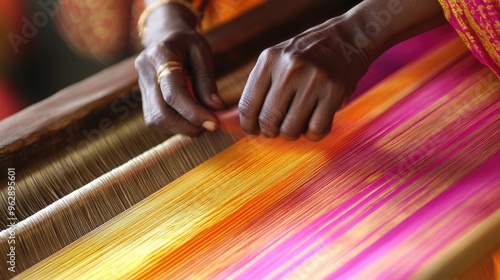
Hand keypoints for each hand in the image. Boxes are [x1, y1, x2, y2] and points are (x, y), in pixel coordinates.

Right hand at [135, 4, 223, 135]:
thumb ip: (206, 81)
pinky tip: (189, 117)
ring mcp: (140, 85)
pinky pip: (155, 119)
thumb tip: (215, 108)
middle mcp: (145, 71)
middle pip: (160, 113)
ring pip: (155, 120)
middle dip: (187, 126)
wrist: (164, 35)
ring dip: (181, 128)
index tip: (214, 123)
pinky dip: (175, 125)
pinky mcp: (142, 97)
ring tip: (201, 121)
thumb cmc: (187, 42)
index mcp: (160, 55)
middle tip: (209, 126)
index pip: (173, 92)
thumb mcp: (202, 53)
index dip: (193, 112)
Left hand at [239, 18, 369, 140]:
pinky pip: (316, 130)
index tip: (254, 131)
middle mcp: (289, 68)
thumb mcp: (277, 62)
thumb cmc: (305, 57)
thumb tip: (239, 124)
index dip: (248, 126)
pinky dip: (313, 133)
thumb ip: (259, 88)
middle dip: (270, 132)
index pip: (247, 106)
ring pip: (291, 130)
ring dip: (292, 133)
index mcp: (269, 60)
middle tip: (277, 129)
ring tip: (297, 123)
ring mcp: (313, 79)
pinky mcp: (334, 92)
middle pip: (268, 121)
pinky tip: (314, 121)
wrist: (347, 39)